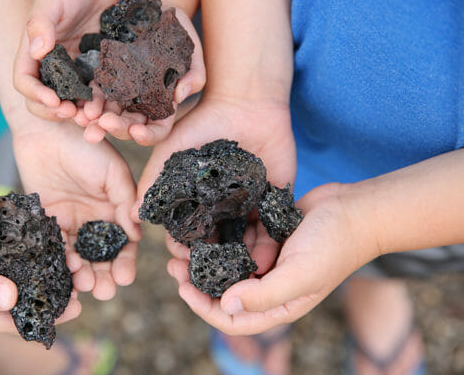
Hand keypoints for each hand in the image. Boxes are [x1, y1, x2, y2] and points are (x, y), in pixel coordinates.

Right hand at [0, 194, 81, 331]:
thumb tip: (13, 300)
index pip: (15, 321)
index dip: (46, 316)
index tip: (75, 306)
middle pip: (24, 297)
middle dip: (52, 291)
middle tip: (81, 279)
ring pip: (23, 272)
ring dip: (45, 267)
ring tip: (71, 258)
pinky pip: (14, 250)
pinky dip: (32, 246)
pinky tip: (52, 237)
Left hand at [12, 115, 140, 300]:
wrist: (46, 128)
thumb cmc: (85, 145)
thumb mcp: (113, 170)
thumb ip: (125, 201)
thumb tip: (136, 234)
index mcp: (116, 209)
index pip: (125, 242)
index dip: (126, 261)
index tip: (124, 277)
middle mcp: (95, 220)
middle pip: (102, 256)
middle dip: (104, 276)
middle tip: (104, 291)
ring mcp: (71, 222)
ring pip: (79, 257)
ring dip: (83, 274)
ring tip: (84, 285)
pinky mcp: (48, 222)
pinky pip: (56, 247)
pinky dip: (61, 260)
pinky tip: (64, 270)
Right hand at [13, 0, 118, 120]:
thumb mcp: (51, 1)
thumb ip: (41, 25)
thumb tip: (37, 52)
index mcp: (33, 53)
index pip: (25, 81)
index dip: (35, 94)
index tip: (53, 101)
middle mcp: (52, 66)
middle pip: (45, 100)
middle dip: (57, 111)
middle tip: (73, 114)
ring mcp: (75, 71)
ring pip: (73, 101)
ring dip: (81, 113)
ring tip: (93, 117)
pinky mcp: (96, 71)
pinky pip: (98, 93)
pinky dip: (102, 103)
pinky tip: (110, 108)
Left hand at [82, 5, 205, 145]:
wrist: (156, 12)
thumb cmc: (180, 35)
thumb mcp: (192, 54)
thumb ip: (194, 77)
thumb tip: (179, 95)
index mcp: (164, 107)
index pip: (157, 130)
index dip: (148, 135)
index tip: (136, 132)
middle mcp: (142, 106)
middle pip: (129, 126)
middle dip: (117, 128)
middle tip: (104, 124)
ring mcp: (122, 94)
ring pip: (108, 114)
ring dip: (96, 120)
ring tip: (86, 117)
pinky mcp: (106, 80)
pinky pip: (95, 94)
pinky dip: (88, 100)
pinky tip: (81, 103)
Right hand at [134, 96, 297, 332]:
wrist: (244, 102)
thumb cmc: (202, 123)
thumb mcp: (170, 152)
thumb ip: (152, 183)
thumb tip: (131, 217)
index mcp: (195, 200)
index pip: (186, 234)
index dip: (182, 250)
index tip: (181, 264)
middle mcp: (219, 207)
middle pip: (214, 243)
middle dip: (211, 263)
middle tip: (210, 279)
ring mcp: (246, 205)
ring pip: (242, 242)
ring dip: (240, 260)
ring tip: (238, 277)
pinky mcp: (272, 200)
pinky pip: (271, 228)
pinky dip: (268, 246)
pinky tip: (264, 261)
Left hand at [166, 182, 379, 334]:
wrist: (354, 210)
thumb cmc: (334, 245)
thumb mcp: (301, 275)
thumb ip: (265, 294)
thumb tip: (227, 305)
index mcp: (278, 304)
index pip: (233, 319)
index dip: (204, 307)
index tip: (183, 287)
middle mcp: (269, 285)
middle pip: (224, 292)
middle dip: (196, 281)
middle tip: (173, 264)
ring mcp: (267, 261)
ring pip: (226, 265)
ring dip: (204, 257)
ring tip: (182, 244)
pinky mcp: (267, 237)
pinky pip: (237, 241)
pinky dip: (220, 237)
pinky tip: (204, 225)